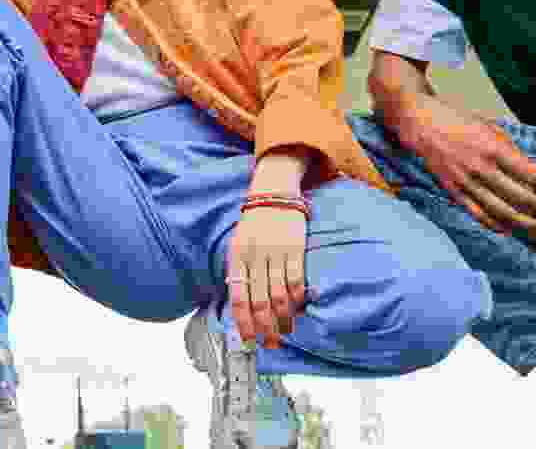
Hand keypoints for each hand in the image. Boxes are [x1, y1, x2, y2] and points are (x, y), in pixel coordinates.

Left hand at [227, 204, 308, 350]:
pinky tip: (297, 307)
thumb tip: (239, 304)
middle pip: (258, 301)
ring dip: (282, 317)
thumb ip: (237, 270)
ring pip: (278, 294)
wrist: (273, 193)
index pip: (237, 297)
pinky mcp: (295, 247)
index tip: (248, 339)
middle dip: (264, 327)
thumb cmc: (254, 223)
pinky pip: (296, 279)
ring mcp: (275, 252)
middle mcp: (254, 256)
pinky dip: (297, 297)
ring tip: (285, 330)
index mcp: (237, 257)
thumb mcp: (237, 244)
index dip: (242, 321)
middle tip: (269, 343)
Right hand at [407, 98, 535, 238]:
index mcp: (493, 148)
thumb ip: (507, 149)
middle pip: (519, 196)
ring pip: (500, 210)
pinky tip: (507, 230)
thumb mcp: (488, 127)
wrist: (421, 123)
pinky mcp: (453, 191)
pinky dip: (493, 224)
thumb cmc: (457, 121)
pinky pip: (476, 213)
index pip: (528, 172)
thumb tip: (528, 170)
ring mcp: (466, 182)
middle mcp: (481, 167)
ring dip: (523, 223)